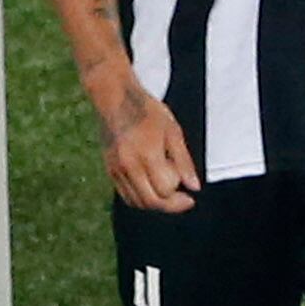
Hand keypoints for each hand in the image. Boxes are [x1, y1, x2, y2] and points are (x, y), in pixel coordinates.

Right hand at [89, 64, 200, 211]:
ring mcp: (116, 169)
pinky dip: (141, 199)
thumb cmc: (147, 111)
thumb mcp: (173, 131)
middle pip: (150, 201)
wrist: (115, 99)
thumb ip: (184, 161)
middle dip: (170, 205)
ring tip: (170, 193)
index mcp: (146, 153)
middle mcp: (128, 164)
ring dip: (156, 203)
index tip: (190, 193)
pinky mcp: (110, 170)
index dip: (180, 196)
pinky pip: (126, 195)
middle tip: (184, 200)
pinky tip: (153, 189)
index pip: (165, 190)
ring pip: (137, 202)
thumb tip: (194, 186)